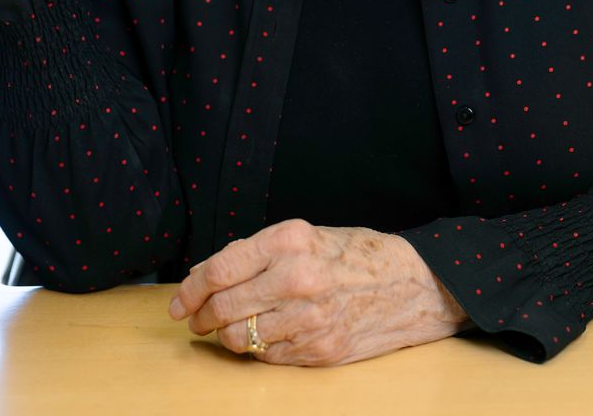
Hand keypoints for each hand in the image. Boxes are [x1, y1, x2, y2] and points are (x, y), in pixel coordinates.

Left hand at [168, 219, 468, 365]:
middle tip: (194, 320)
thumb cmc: (355, 255)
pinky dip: (258, 350)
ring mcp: (309, 318)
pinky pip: (269, 356)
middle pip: (224, 307)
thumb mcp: (305, 236)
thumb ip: (257, 253)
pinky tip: (264, 337)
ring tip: (229, 329)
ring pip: (242, 338)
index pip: (220, 269)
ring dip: (226, 337)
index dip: (190, 289)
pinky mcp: (320, 349)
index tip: (179, 300)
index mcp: (289, 240)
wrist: (413, 284)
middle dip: (200, 317)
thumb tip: (209, 275)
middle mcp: (296, 277)